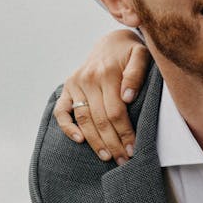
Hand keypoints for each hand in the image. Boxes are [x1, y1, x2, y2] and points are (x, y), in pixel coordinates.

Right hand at [53, 30, 150, 163]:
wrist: (112, 43)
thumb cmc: (131, 52)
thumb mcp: (141, 55)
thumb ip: (136, 73)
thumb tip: (127, 96)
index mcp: (107, 73)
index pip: (116, 111)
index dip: (125, 133)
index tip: (133, 149)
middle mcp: (88, 79)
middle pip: (100, 119)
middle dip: (113, 143)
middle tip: (124, 160)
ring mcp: (75, 84)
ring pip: (83, 119)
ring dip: (95, 141)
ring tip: (108, 157)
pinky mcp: (67, 87)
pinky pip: (61, 111)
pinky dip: (67, 127)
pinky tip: (79, 140)